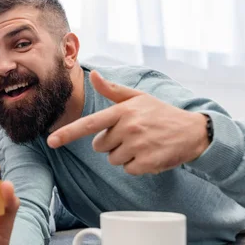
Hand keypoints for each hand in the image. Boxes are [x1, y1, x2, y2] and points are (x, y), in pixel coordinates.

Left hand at [47, 71, 208, 174]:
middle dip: (111, 143)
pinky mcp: (147, 162)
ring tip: (143, 143)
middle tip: (133, 135)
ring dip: (124, 155)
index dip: (68, 133)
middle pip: (100, 146)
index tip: (51, 141)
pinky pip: (128, 169)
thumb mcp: (138, 98)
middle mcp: (128, 128)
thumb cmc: (161, 113)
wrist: (193, 131)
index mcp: (123, 111)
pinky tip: (150, 154)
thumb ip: (112, 90)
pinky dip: (136, 165)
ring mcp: (138, 146)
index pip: (90, 124)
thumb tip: (93, 75)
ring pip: (113, 159)